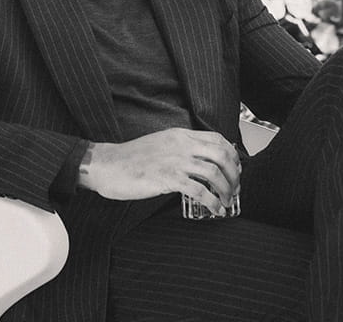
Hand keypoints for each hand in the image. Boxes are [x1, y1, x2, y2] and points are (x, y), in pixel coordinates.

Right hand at [78, 128, 240, 215]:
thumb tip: (199, 161)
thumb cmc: (131, 158)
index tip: (234, 170)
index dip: (232, 155)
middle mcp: (180, 144)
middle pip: (222, 155)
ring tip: (226, 202)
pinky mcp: (167, 178)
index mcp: (179, 135)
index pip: (217, 139)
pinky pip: (200, 191)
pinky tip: (214, 209)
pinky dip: (212, 202)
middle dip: (234, 174)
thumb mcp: (160, 144)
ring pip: (214, 173)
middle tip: (234, 188)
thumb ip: (179, 148)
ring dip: (226, 190)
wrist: (108, 165)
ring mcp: (174, 160)